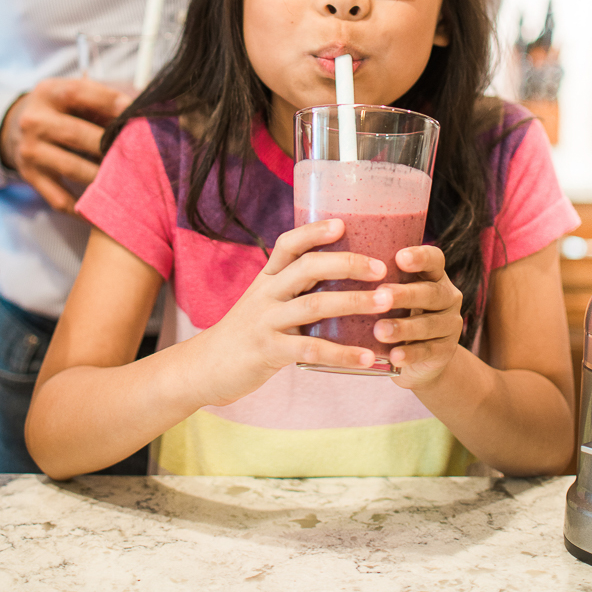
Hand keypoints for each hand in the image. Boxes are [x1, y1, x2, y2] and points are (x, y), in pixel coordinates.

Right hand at [0, 78, 132, 213]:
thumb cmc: (66, 110)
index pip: (78, 93)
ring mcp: (30, 151)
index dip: (108, 101)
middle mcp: (34, 121)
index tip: (135, 112)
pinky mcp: (32, 177)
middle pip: (76, 134)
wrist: (21, 128)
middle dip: (109, 144)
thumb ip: (106, 102)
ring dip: (102, 177)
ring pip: (72, 168)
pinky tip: (108, 210)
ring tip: (129, 179)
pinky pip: (61, 199)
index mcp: (49, 92)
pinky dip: (85, 208)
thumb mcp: (79, 97)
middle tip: (139, 153)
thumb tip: (144, 112)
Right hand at [192, 219, 395, 406]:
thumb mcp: (264, 302)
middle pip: (307, 267)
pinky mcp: (269, 351)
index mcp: (267, 278)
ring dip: (354, 302)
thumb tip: (342, 276)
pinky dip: (343, 354)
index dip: (314, 231)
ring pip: (314, 305)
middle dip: (348, 264)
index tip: (343, 224)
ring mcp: (266, 321)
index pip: (289, 244)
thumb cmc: (247, 333)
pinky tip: (368, 357)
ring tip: (385, 304)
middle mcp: (266, 294)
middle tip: (382, 269)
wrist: (206, 368)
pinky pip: (311, 350)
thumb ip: (294, 289)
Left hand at [371, 245, 462, 390]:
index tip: (399, 258)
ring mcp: (449, 324)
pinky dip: (410, 353)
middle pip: (431, 292)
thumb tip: (330, 255)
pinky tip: (394, 356)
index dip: (420, 257)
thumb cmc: (396, 312)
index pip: (434, 259)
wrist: (420, 358)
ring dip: (403, 327)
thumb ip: (376, 276)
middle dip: (405, 293)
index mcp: (433, 275)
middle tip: (381, 294)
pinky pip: (428, 351)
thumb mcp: (392, 291)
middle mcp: (447, 296)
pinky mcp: (445, 351)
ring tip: (379, 330)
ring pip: (429, 324)